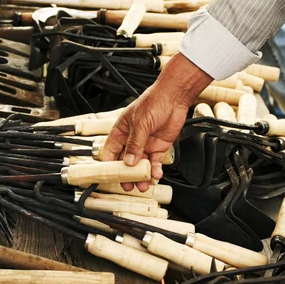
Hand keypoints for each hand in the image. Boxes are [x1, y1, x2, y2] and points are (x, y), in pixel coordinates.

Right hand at [102, 53, 211, 189]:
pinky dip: (154, 170)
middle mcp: (132, 139)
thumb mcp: (140, 123)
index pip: (111, 150)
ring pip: (140, 165)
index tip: (110, 175)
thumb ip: (134, 144)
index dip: (109, 164)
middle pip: (126, 161)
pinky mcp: (158, 147)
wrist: (174, 98)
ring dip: (141, 175)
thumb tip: (128, 161)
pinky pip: (154, 162)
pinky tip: (155, 175)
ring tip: (142, 185)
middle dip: (126, 174)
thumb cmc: (154, 102)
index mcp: (121, 131)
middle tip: (127, 185)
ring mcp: (146, 144)